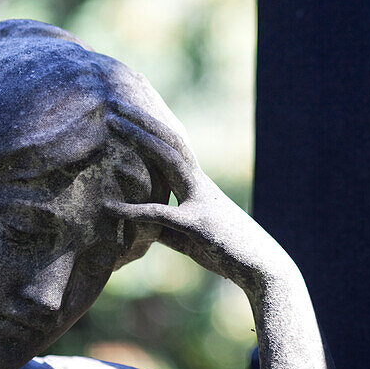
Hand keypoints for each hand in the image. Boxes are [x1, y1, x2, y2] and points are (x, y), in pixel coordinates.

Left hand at [103, 100, 295, 291]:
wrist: (262, 268)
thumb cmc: (226, 251)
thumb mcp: (188, 236)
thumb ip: (163, 225)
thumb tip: (136, 222)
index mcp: (197, 184)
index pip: (173, 145)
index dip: (152, 124)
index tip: (130, 108)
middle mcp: (199, 183)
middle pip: (170, 140)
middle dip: (143, 118)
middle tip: (115, 100)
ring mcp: (200, 200)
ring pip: (169, 159)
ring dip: (140, 138)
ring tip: (112, 121)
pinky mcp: (199, 225)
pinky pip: (161, 214)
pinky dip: (133, 210)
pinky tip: (108, 207)